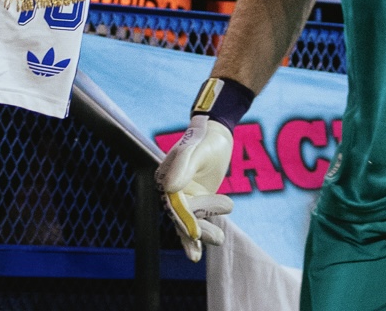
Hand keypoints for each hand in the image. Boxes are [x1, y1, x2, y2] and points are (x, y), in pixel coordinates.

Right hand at [157, 114, 232, 261]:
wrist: (217, 133)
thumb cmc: (205, 138)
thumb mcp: (196, 150)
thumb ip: (184, 166)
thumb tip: (169, 188)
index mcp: (165, 176)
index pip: (174, 203)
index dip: (184, 219)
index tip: (196, 232)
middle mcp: (171, 189)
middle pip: (181, 216)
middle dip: (196, 230)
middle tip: (217, 238)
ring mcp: (184, 195)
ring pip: (190, 220)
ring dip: (202, 234)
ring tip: (219, 239)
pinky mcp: (197, 199)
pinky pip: (197, 218)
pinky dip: (200, 233)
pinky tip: (200, 252)